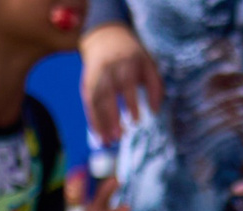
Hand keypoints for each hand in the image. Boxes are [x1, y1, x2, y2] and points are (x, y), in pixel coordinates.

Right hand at [80, 23, 161, 147]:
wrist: (107, 36)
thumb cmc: (134, 57)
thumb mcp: (149, 65)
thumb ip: (155, 86)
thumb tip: (155, 111)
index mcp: (125, 64)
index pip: (126, 85)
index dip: (131, 103)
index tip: (136, 121)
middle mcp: (107, 69)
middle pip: (106, 94)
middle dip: (111, 116)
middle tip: (118, 136)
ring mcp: (95, 75)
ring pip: (95, 100)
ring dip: (99, 122)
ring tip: (107, 142)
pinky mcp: (86, 82)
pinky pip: (88, 102)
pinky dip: (92, 118)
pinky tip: (98, 133)